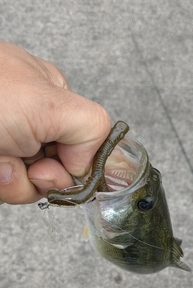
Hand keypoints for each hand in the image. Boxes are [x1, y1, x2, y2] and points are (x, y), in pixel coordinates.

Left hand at [0, 41, 110, 203]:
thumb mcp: (49, 103)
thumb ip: (90, 128)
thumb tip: (89, 165)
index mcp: (52, 101)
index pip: (82, 150)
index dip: (70, 170)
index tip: (48, 168)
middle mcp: (30, 122)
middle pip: (53, 173)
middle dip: (34, 178)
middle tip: (15, 159)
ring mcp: (5, 143)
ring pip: (24, 186)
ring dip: (9, 182)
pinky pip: (6, 187)